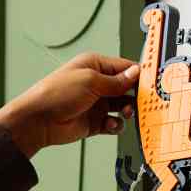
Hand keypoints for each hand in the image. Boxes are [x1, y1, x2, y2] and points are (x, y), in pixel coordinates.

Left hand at [0, 53, 138, 157]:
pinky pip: (114, 122)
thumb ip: (116, 81)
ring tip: (125, 113)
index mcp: (95, 66)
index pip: (124, 68)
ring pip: (123, 106)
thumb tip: (136, 73)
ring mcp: (96, 103)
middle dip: (136, 95)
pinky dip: (116, 125)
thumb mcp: (90, 81)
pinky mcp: (95, 121)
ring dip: (127, 111)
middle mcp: (97, 83)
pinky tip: (109, 124)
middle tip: (144, 102)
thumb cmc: (56, 94)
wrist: (37, 121)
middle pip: (127, 88)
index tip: (153, 83)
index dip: (139, 75)